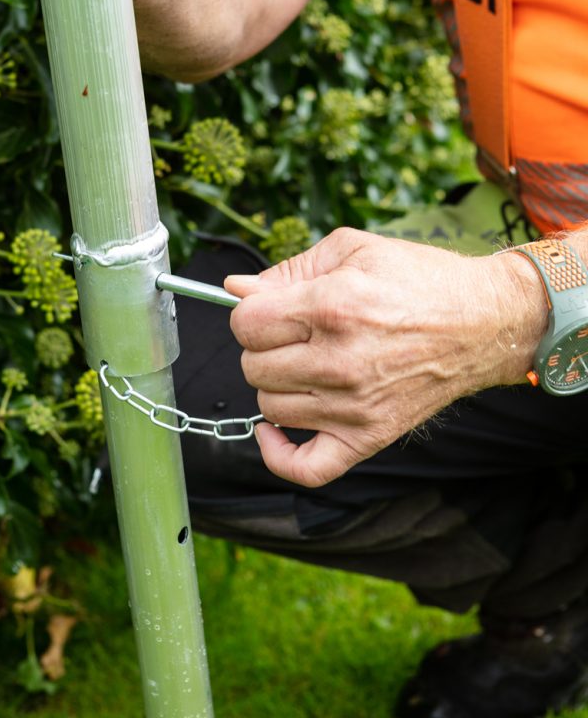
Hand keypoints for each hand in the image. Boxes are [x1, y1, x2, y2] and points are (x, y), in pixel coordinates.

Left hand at [226, 228, 546, 487]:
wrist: (484, 322)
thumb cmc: (419, 280)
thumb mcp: (352, 249)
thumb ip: (288, 269)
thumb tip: (234, 290)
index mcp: (332, 305)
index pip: (246, 323)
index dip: (251, 312)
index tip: (272, 308)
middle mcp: (339, 360)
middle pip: (253, 365)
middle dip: (265, 345)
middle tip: (296, 333)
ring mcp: (353, 406)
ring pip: (270, 406)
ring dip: (277, 385)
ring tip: (306, 365)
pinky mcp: (369, 437)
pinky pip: (305, 468)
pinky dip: (278, 454)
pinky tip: (274, 430)